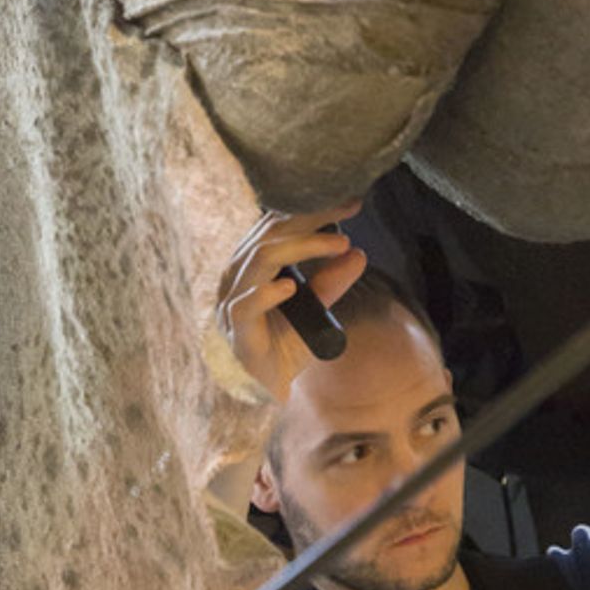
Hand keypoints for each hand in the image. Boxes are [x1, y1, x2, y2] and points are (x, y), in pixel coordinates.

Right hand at [216, 204, 365, 402]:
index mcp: (250, 264)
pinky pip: (245, 306)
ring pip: (260, 260)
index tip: (350, 201)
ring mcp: (231, 303)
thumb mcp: (317, 310)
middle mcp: (236, 276)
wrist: (269, 388)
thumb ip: (332, 282)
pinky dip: (267, 294)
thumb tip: (358, 253)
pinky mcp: (236, 332)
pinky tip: (291, 287)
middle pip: (270, 235)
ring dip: (302, 247)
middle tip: (348, 211)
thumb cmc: (287, 342)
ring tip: (338, 244)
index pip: (277, 225)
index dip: (312, 210)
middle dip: (312, 219)